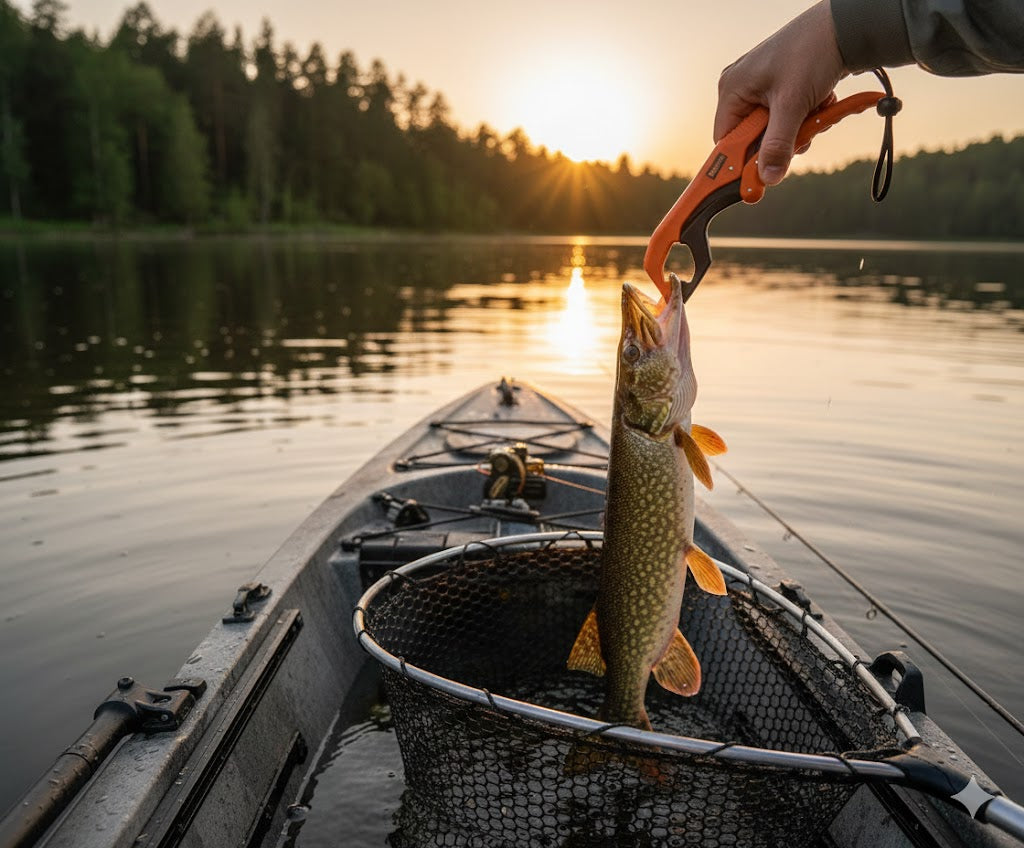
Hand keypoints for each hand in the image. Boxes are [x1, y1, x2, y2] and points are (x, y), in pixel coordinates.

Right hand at [714, 0, 847, 184]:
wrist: (845, 27)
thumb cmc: (811, 52)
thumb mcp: (792, 105)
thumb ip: (777, 145)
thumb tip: (767, 178)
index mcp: (732, 90)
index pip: (726, 142)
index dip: (744, 161)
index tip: (760, 177)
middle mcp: (742, 89)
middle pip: (753, 138)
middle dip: (781, 141)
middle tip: (801, 136)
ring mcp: (761, 88)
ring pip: (774, 130)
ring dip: (798, 130)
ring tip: (815, 113)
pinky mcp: (781, 88)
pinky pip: (787, 118)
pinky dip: (805, 118)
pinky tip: (819, 104)